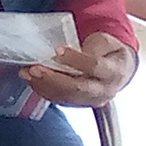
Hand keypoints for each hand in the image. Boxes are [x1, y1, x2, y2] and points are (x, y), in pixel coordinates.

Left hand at [23, 31, 137, 106]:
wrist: (118, 70)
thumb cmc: (110, 53)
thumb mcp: (107, 42)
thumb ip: (95, 45)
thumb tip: (79, 50)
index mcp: (114, 71)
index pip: (95, 67)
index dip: (76, 59)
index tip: (58, 50)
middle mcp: (103, 91)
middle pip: (77, 88)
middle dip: (53, 79)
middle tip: (35, 69)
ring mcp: (90, 100)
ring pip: (65, 97)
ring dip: (43, 85)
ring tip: (27, 73)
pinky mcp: (78, 104)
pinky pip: (58, 100)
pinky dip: (43, 90)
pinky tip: (31, 79)